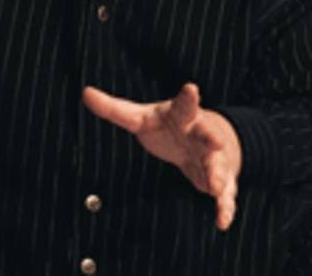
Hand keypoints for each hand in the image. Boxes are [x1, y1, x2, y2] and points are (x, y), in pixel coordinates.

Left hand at [82, 83, 241, 230]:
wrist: (207, 139)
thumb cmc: (168, 125)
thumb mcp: (141, 117)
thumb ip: (113, 108)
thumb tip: (85, 93)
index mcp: (182, 115)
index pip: (184, 104)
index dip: (187, 97)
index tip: (191, 89)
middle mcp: (201, 134)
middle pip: (207, 134)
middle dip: (211, 138)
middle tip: (216, 142)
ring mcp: (213, 157)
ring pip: (218, 166)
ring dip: (218, 176)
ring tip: (215, 187)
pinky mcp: (220, 180)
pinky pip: (225, 195)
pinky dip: (224, 207)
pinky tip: (222, 221)